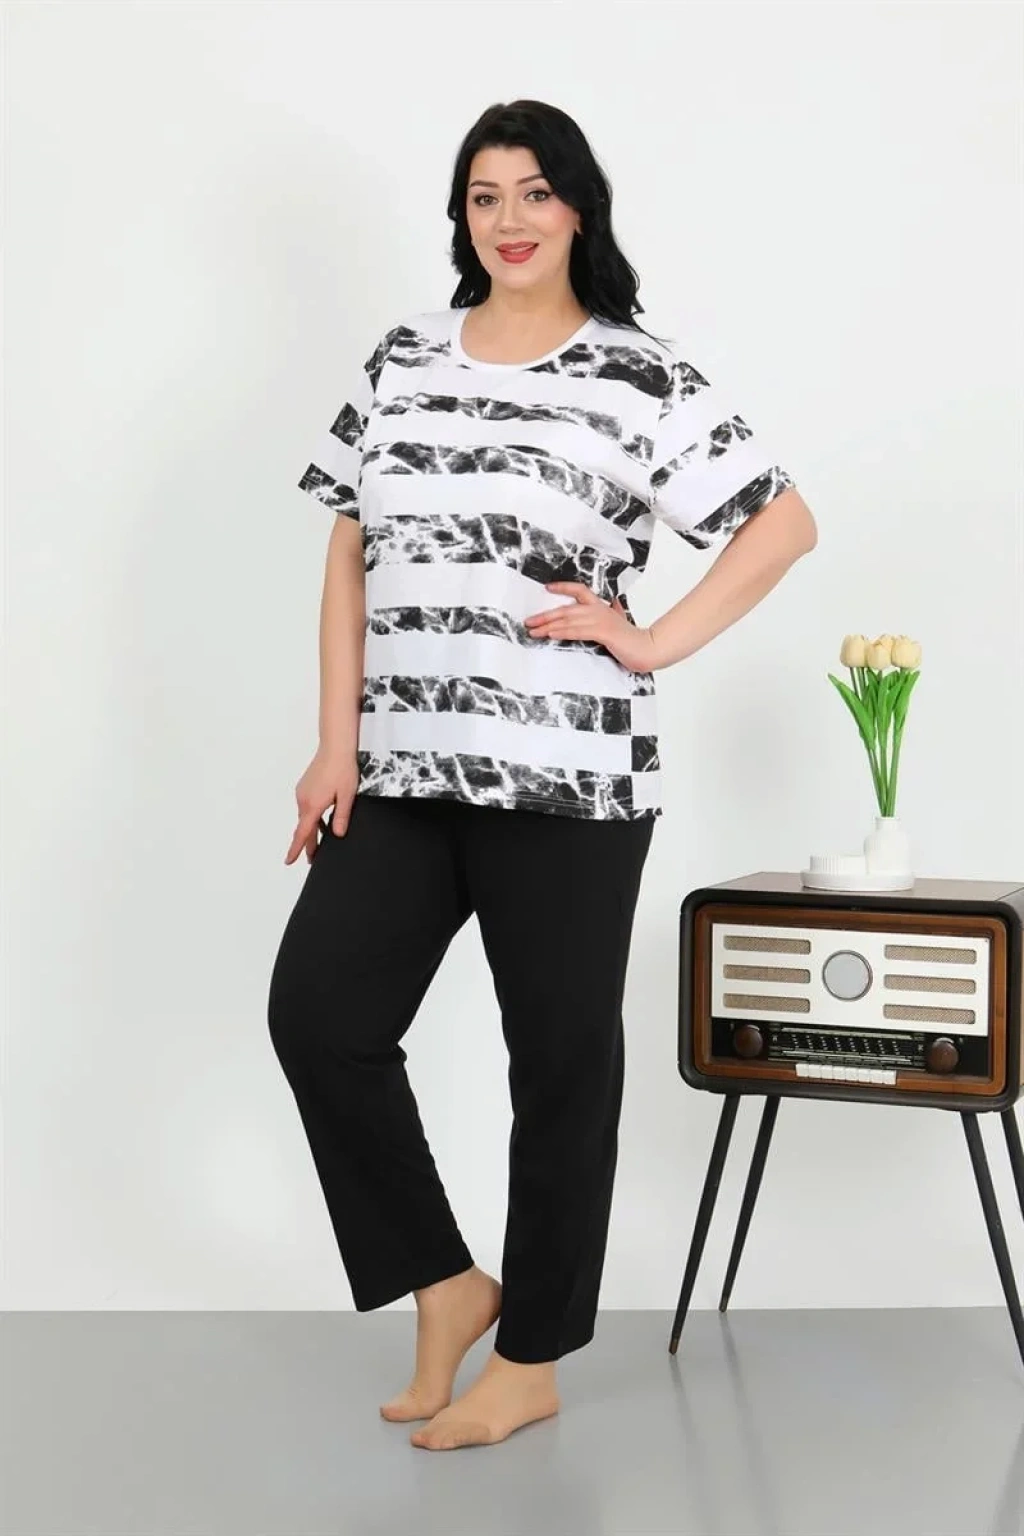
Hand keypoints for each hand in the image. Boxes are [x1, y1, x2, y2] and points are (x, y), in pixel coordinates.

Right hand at [285, 748, 359, 864]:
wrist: (335, 747)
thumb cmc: (342, 769)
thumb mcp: (346, 796)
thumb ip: (341, 817)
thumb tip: (337, 834)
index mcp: (312, 806)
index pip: (302, 834)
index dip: (296, 849)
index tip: (288, 861)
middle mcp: (303, 800)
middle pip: (304, 828)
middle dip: (308, 843)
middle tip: (313, 857)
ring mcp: (302, 792)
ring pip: (306, 816)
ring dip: (312, 828)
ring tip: (323, 836)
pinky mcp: (305, 786)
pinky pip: (307, 806)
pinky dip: (313, 815)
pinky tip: (324, 816)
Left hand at [524, 583, 659, 672]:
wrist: (647, 648)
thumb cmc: (631, 640)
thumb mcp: (618, 623)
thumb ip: (613, 614)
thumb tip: (613, 605)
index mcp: (601, 606)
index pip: (580, 590)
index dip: (563, 587)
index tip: (547, 587)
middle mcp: (599, 610)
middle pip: (566, 609)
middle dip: (545, 615)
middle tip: (528, 621)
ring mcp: (601, 620)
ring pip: (569, 620)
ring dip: (548, 626)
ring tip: (533, 631)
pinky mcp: (603, 632)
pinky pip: (578, 631)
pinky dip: (563, 632)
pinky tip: (551, 634)